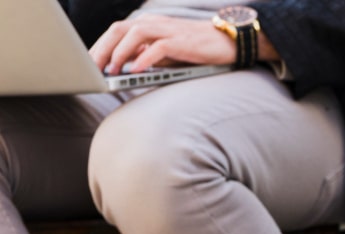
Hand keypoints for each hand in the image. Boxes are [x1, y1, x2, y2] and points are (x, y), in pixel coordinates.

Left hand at [90, 15, 236, 74]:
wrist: (227, 41)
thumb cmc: (196, 48)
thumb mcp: (167, 52)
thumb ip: (147, 55)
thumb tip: (127, 65)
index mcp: (148, 24)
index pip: (116, 31)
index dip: (99, 46)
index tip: (88, 63)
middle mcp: (154, 23)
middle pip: (118, 30)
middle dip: (102, 49)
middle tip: (91, 68)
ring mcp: (167, 31)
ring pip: (134, 34)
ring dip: (120, 52)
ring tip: (112, 70)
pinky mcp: (181, 41)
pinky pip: (158, 47)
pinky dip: (145, 58)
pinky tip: (136, 70)